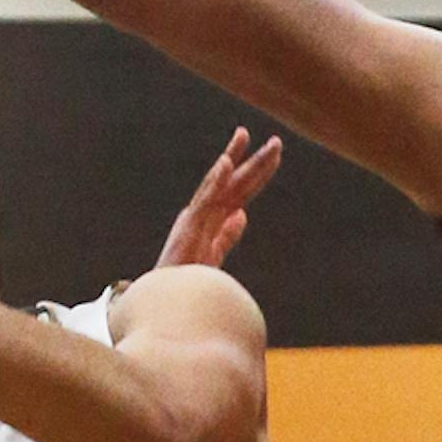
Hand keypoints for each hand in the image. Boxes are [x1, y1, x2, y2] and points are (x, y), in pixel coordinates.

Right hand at [154, 129, 281, 271]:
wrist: (166, 305)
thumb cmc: (186, 283)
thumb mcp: (212, 256)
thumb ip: (226, 236)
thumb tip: (242, 215)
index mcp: (211, 221)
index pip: (238, 192)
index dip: (256, 173)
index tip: (273, 154)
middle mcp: (202, 215)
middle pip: (232, 184)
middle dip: (254, 161)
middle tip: (276, 141)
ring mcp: (194, 220)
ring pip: (219, 185)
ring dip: (235, 161)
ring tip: (247, 137)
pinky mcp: (187, 229)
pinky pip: (204, 201)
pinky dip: (215, 181)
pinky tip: (226, 162)